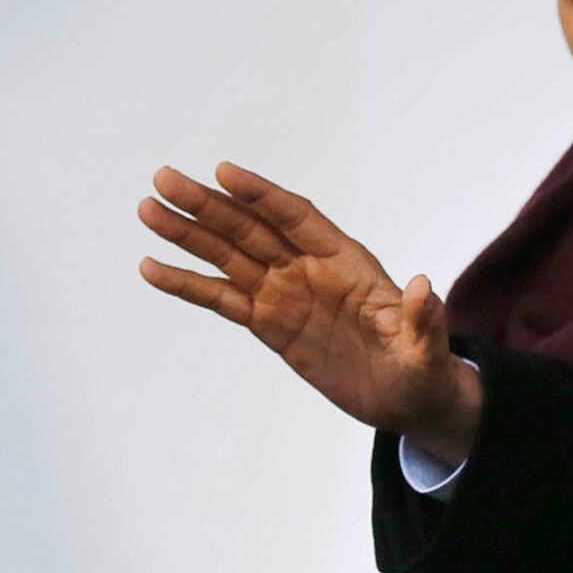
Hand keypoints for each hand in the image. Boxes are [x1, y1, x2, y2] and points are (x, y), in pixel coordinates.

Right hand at [138, 164, 484, 456]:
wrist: (404, 398)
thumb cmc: (421, 370)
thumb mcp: (426, 352)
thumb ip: (422, 320)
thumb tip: (423, 286)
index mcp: (345, 261)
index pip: (296, 217)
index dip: (261, 195)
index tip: (223, 174)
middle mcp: (307, 268)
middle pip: (249, 228)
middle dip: (207, 204)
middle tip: (164, 179)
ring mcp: (283, 293)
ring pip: (227, 256)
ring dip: (187, 234)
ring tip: (146, 210)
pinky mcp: (267, 323)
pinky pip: (220, 299)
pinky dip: (186, 284)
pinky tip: (150, 267)